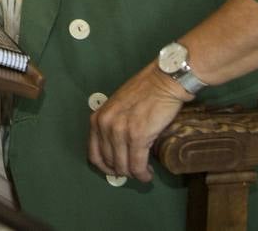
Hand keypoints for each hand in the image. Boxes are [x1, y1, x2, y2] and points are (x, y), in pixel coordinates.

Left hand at [88, 63, 191, 181]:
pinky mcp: (138, 136)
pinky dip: (143, 174)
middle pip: (109, 162)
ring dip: (134, 174)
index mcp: (98, 118)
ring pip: (123, 167)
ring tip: (143, 172)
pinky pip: (137, 165)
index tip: (116, 170)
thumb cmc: (144, 92)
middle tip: (134, 170)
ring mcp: (120, 131)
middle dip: (123, 171)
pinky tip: (148, 173)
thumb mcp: (117, 107)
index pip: (94, 154)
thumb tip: (116, 150)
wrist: (163, 82)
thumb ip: (112, 125)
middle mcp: (105, 125)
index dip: (105, 167)